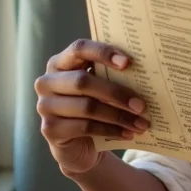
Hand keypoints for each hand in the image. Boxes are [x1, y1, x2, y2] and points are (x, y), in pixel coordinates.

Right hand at [35, 39, 149, 175]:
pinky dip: (111, 130)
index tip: (128, 62)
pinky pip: (85, 127)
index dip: (103, 52)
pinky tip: (128, 133)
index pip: (79, 48)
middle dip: (117, 93)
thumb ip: (111, 73)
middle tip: (142, 104)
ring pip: (87, 107)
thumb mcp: (100, 85)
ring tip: (141, 122)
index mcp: (60, 62)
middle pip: (83, 81)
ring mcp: (45, 106)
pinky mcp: (49, 129)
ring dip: (118, 116)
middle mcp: (47, 81)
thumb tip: (145, 69)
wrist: (79, 142)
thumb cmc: (93, 103)